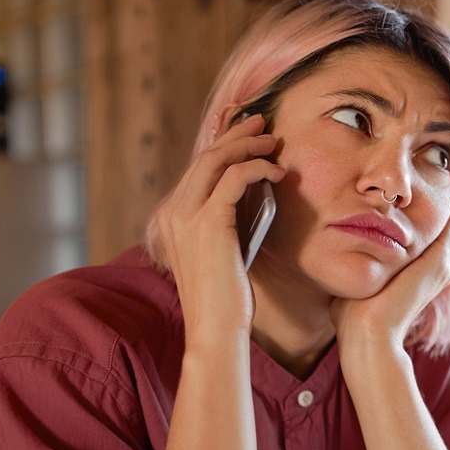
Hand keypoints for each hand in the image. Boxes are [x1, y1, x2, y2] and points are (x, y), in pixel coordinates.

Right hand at [153, 114, 285, 345]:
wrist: (215, 328)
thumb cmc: (225, 297)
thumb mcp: (222, 252)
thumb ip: (226, 223)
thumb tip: (252, 194)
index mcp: (172, 218)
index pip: (196, 168)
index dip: (220, 143)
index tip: (243, 129)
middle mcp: (173, 211)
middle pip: (205, 156)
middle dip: (235, 134)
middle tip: (261, 122)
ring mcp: (186, 216)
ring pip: (216, 160)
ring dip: (247, 144)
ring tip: (272, 141)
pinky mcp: (209, 223)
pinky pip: (235, 178)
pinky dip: (258, 168)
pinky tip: (277, 173)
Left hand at [331, 175, 449, 349]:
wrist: (368, 335)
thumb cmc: (354, 316)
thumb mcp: (359, 280)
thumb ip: (358, 265)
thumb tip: (342, 253)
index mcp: (420, 273)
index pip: (432, 236)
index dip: (435, 212)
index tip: (432, 188)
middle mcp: (437, 268)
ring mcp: (441, 264)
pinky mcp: (439, 261)